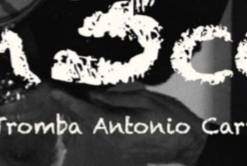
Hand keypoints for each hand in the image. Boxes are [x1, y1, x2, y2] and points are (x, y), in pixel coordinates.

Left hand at [51, 85, 206, 164]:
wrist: (190, 144)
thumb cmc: (173, 119)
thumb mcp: (146, 100)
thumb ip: (117, 99)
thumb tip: (94, 96)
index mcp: (120, 129)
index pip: (88, 114)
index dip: (70, 103)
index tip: (56, 92)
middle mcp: (116, 144)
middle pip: (87, 126)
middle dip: (72, 110)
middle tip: (60, 94)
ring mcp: (120, 152)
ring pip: (94, 133)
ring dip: (83, 118)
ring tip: (74, 101)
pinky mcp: (125, 154)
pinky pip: (105, 138)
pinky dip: (97, 125)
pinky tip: (96, 113)